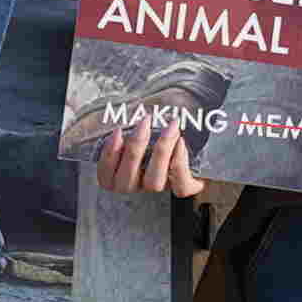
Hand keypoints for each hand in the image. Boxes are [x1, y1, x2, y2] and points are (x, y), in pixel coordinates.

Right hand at [87, 108, 208, 199]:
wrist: (195, 145)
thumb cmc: (156, 132)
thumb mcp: (138, 128)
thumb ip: (126, 128)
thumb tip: (119, 113)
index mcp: (119, 176)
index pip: (106, 176)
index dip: (109, 155)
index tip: (117, 131)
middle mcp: (138, 186)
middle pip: (128, 180)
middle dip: (135, 148)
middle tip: (144, 121)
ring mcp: (160, 188)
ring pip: (154, 182)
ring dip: (161, 152)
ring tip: (170, 127)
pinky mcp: (184, 188)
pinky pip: (180, 185)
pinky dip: (179, 162)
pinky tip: (181, 142)